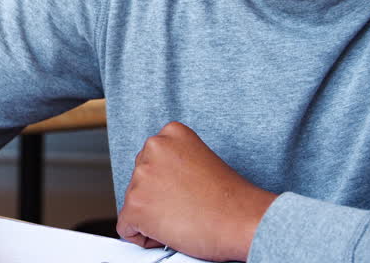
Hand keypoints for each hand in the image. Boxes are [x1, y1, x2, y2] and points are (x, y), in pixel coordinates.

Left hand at [116, 121, 277, 261]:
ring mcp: (142, 176)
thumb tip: (159, 183)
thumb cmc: (231, 199)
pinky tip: (170, 233)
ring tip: (184, 218)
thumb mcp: (201, 160)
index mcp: (171, 133)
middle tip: (187, 207)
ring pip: (134, 204)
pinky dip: (144, 237)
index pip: (151, 161)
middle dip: (157, 198)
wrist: (244, 220)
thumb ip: (175, 163)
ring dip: (153, 216)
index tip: (187, 190)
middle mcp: (153, 148)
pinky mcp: (136, 205)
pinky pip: (126, 228)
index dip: (168, 183)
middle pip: (139, 181)